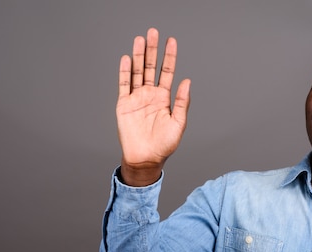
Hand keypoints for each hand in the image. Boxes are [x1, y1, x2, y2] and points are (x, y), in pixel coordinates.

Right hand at [116, 28, 190, 185]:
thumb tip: (187, 81)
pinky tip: (127, 59)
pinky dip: (125, 72)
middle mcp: (149, 95)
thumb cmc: (164, 145)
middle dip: (152, 50)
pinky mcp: (124, 105)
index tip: (171, 41)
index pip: (167, 72)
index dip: (169, 57)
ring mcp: (136, 98)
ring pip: (137, 72)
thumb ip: (182, 102)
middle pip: (150, 67)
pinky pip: (124, 85)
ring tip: (140, 39)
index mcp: (164, 98)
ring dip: (138, 56)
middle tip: (153, 32)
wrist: (145, 158)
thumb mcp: (178, 123)